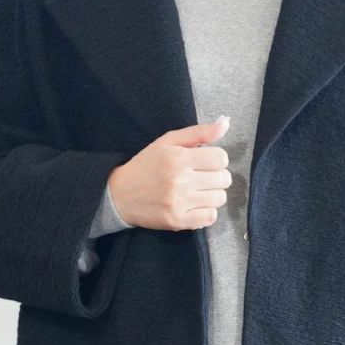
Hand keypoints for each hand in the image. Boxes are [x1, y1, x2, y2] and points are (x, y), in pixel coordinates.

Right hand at [107, 116, 232, 229]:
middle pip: (224, 179)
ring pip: (220, 198)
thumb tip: (225, 123)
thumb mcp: (168, 142)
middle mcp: (180, 181)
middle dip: (216, 176)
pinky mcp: (177, 221)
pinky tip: (194, 205)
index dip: (216, 159)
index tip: (205, 162)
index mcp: (178, 158)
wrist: (119, 195)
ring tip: (197, 191)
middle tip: (200, 177)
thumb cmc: (146, 165)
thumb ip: (198, 132)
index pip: (221, 158)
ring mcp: (179, 203)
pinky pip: (210, 217)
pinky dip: (206, 211)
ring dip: (212, 194)